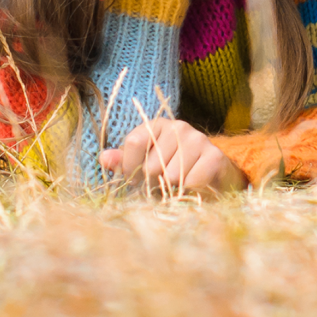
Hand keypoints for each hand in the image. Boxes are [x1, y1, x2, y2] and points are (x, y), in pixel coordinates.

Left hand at [100, 118, 243, 193]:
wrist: (212, 176)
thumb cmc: (172, 170)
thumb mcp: (145, 164)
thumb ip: (123, 162)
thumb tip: (103, 158)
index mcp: (157, 126)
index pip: (134, 142)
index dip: (130, 167)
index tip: (135, 179)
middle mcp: (178, 127)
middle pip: (151, 164)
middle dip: (152, 182)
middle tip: (161, 184)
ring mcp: (198, 139)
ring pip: (171, 175)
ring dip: (171, 188)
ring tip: (177, 184)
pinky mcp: (214, 156)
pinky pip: (191, 181)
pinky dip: (188, 190)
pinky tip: (192, 185)